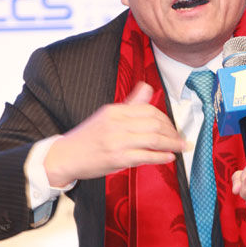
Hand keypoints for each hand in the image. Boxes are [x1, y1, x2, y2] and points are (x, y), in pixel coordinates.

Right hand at [44, 82, 185, 186]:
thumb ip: (131, 103)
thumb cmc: (88, 137)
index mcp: (115, 111)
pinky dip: (160, 157)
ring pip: (153, 139)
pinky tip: (170, 157)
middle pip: (154, 124)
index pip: (149, 110)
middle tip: (180, 139)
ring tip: (180, 147)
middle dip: (172, 132)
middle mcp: (117, 124)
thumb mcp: (107, 115)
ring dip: (171, 144)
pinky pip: (145, 156)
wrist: (65, 156)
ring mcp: (117, 141)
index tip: (173, 127)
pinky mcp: (117, 158)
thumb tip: (147, 87)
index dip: (166, 119)